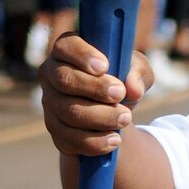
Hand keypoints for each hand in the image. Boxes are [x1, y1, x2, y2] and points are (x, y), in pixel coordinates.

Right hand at [40, 33, 154, 158]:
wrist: (112, 114)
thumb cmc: (121, 81)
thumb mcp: (137, 71)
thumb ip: (139, 73)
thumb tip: (133, 89)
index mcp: (67, 51)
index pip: (66, 46)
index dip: (82, 55)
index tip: (105, 66)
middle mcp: (52, 75)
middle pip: (65, 80)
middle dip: (95, 88)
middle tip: (120, 94)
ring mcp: (50, 104)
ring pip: (69, 112)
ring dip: (100, 117)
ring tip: (125, 119)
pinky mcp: (56, 130)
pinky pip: (70, 138)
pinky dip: (95, 142)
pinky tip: (114, 140)